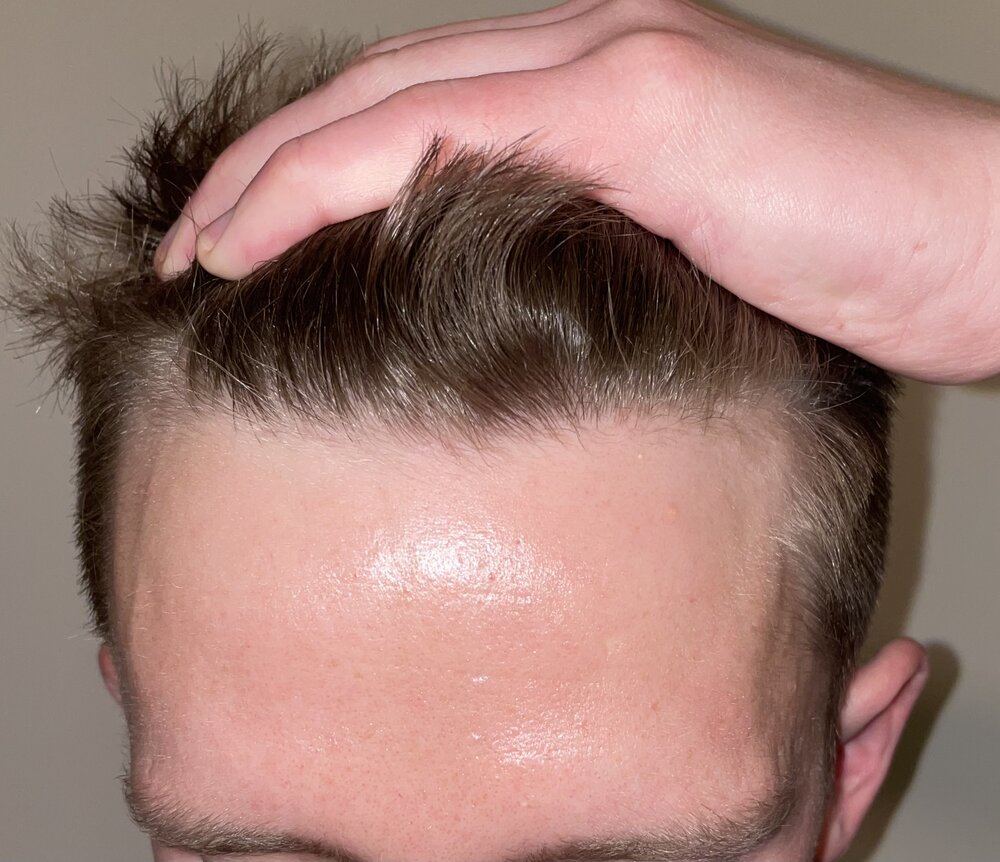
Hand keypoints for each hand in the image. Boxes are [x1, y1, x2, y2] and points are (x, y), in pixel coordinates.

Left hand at [154, 0, 999, 381]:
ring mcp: (618, 62)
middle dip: (267, 167)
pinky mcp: (644, 103)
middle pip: (381, 94)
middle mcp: (597, 48)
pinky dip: (341, 178)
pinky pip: (449, 134)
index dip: (318, 173)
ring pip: (392, 103)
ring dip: (277, 173)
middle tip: (192, 246)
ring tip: (200, 247)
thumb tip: (516, 312)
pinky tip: (271, 232)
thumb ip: (599, 255)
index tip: (248, 247)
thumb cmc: (862, 262)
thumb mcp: (696, 257)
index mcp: (607, 87)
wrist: (987, 234)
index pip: (422, 115)